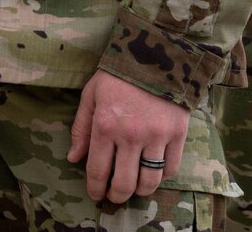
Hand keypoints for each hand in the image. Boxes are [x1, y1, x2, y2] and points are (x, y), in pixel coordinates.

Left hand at [67, 70, 189, 204]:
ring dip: (140, 191)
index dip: (96, 188)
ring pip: (150, 181)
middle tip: (115, 197)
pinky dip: (162, 176)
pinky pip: (171, 168)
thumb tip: (73, 158)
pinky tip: (153, 173)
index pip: (98, 169)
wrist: (155, 54)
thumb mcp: (91, 95)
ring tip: (134, 188)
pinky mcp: (178, 134)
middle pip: (125, 183)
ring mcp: (156, 136)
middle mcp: (130, 135)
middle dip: (117, 195)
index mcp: (105, 125)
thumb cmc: (117, 75)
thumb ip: (81, 128)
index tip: (96, 195)